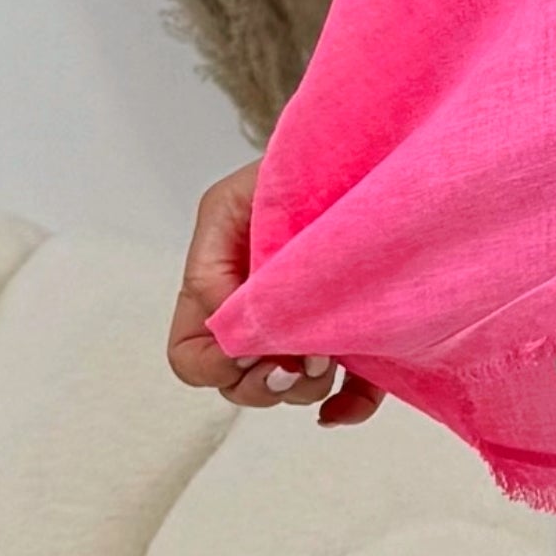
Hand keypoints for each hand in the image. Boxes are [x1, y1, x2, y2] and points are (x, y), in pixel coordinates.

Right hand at [169, 159, 384, 421]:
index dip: (213, 365)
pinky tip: (344, 405)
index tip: (252, 350)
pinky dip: (347, 406)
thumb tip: (230, 331)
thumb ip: (218, 265)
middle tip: (306, 358)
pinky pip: (348, 393)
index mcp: (218, 281)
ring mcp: (305, 325)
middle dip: (265, 383)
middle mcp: (255, 311)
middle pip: (236, 383)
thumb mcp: (236, 201)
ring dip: (306, 385)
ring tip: (335, 349)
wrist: (368, 149)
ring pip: (287, 390)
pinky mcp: (356, 334)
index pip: (188, 353)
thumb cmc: (299, 164)